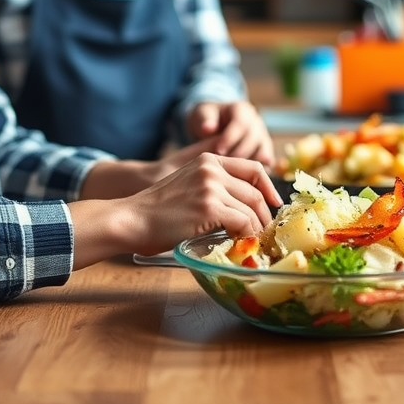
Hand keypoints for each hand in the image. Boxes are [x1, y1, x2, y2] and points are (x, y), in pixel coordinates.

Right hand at [70, 153, 281, 266]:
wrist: (131, 219)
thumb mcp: (188, 186)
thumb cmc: (155, 211)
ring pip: (251, 208)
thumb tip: (242, 210)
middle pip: (255, 190)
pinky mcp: (209, 207)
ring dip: (256, 228)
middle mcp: (212, 168)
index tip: (273, 204)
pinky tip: (240, 243)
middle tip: (265, 231)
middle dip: (265, 213)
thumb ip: (214, 188)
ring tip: (252, 241)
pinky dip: (246, 235)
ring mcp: (211, 186)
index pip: (253, 168)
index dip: (268, 187)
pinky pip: (242, 222)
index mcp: (208, 160)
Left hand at [186, 100, 274, 167]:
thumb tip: (207, 128)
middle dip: (238, 153)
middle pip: (254, 139)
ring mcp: (262, 138)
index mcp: (242, 110)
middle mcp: (256, 123)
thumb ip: (204, 120)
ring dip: (248, 165)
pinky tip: (243, 182)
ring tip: (231, 175)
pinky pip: (266, 165)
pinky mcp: (265, 153)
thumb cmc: (206, 120)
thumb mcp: (201, 114)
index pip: (241, 123)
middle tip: (223, 166)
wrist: (214, 126)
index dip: (230, 138)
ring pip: (262, 153)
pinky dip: (257, 174)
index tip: (218, 150)